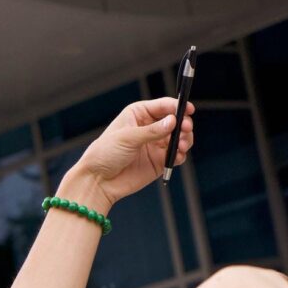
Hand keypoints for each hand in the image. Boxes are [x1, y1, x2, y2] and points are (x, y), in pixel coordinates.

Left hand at [60, 97, 194, 214]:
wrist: (98, 181)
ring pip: (180, 137)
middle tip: (186, 129)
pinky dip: (181, 154)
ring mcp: (156, 144)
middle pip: (176, 120)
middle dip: (184, 124)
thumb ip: (152, 131)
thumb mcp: (128, 137)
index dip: (177, 106)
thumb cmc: (105, 153)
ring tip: (181, 145)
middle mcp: (150, 127)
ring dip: (185, 139)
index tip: (188, 110)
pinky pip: (177, 155)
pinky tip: (178, 155)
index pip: (163, 106)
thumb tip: (173, 122)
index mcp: (139, 114)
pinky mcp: (160, 160)